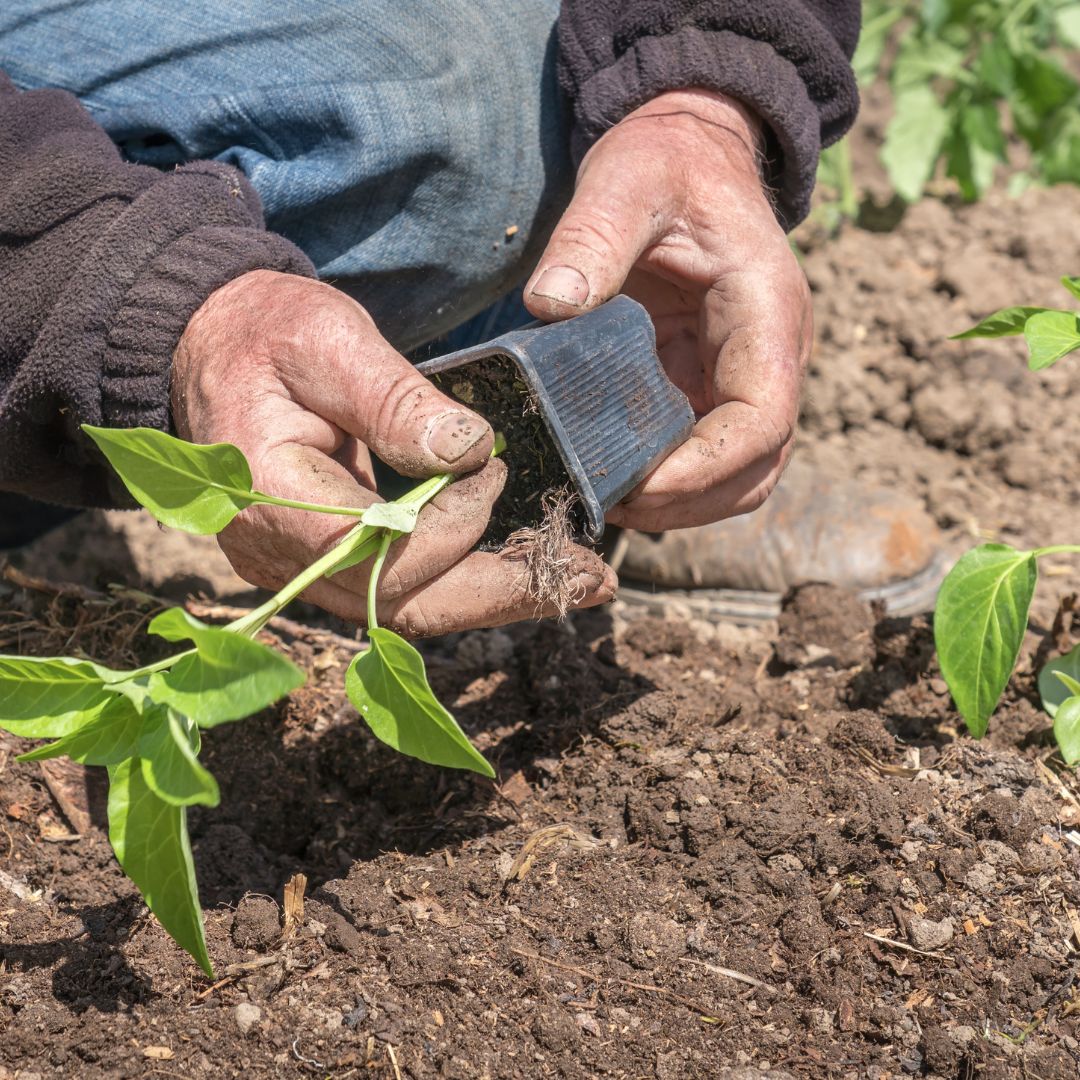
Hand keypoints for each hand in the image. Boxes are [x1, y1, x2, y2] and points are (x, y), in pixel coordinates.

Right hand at [171, 271, 614, 634]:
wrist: (211, 348)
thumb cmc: (265, 334)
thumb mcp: (328, 340)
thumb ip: (391, 397)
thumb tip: (470, 450)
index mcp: (267, 496)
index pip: (375, 550)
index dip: (450, 523)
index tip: (492, 468)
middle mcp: (275, 554)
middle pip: (398, 604)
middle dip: (499, 593)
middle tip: (589, 579)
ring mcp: (295, 567)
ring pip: (404, 610)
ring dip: (492, 597)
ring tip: (574, 579)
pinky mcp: (320, 563)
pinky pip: (397, 591)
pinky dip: (462, 582)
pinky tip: (518, 566)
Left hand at [525, 89, 810, 531]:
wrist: (687, 154)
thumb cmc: (665, 162)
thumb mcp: (627, 180)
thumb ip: (592, 237)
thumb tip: (550, 306)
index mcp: (766, 314)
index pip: (762, 421)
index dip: (705, 469)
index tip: (637, 488)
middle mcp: (770, 356)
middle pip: (757, 467)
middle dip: (689, 502)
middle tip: (609, 505)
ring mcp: (742, 375)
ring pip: (738, 474)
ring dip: (682, 504)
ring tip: (608, 501)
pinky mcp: (710, 383)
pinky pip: (705, 453)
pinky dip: (668, 481)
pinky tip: (613, 478)